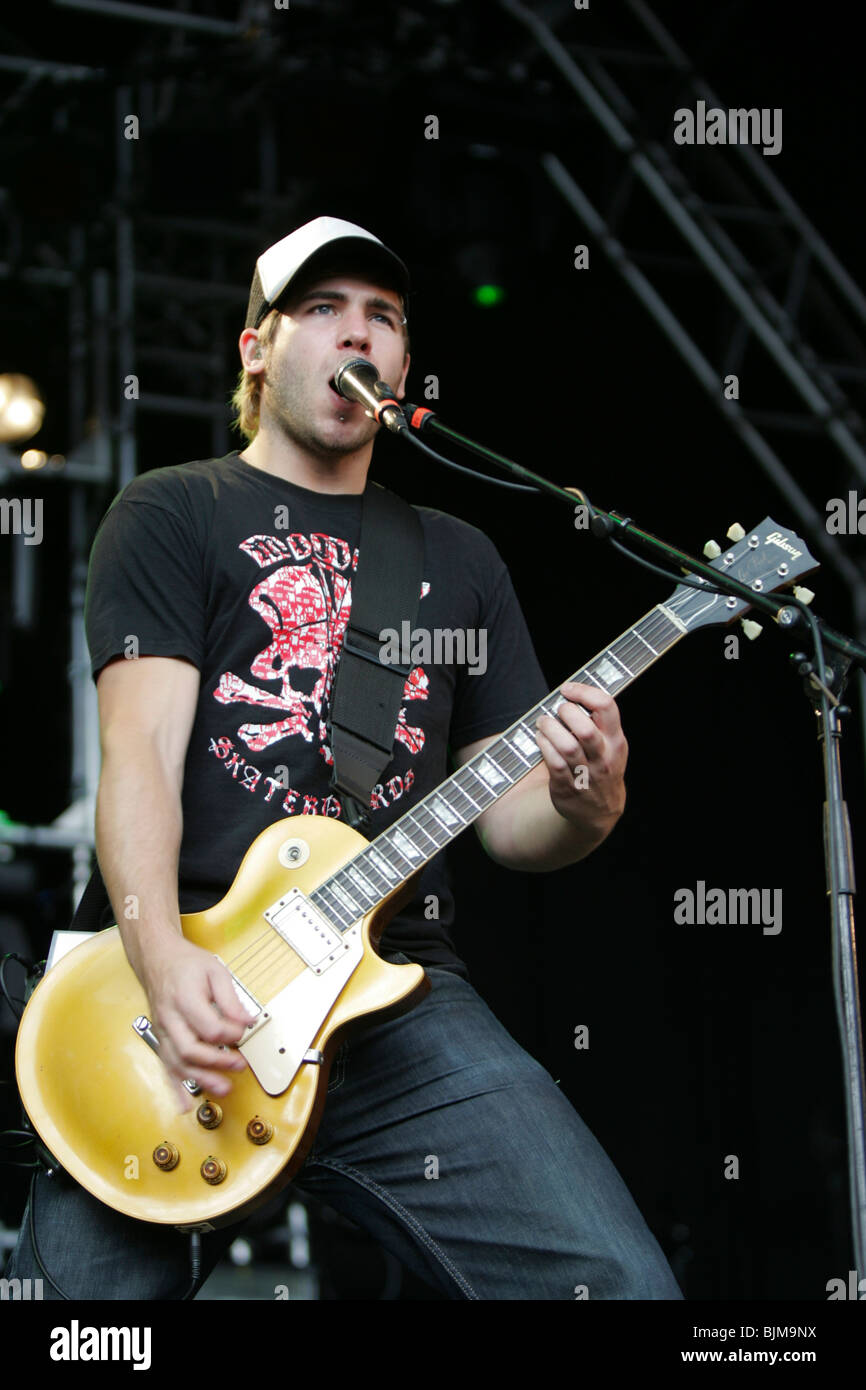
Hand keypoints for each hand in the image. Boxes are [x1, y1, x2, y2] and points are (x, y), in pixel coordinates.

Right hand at [137, 934, 254, 1111]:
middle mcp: (170, 1018)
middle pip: (190, 1049)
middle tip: (239, 1064)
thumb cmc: (185, 963)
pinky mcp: (162, 1038)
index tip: (243, 1032)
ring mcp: (163, 1031)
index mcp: (184, 998)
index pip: (209, 1026)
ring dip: (200, 1079)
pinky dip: (175, 1087)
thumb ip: (230, 998)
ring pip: (177, 1063)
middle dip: (217, 1062)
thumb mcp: (215, 970)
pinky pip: (166, 1066)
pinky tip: (185, 1103)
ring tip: (223, 1088)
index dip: (230, 1034)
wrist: (158, 958)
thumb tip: (246, 1020)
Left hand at [535, 681, 627, 832]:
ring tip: (544, 723)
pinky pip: (554, 762)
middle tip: (558, 710)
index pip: (606, 706)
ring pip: (566, 746)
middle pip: (585, 729)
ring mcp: (586, 773)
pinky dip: (544, 746)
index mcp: (616, 741)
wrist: (600, 810)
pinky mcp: (567, 786)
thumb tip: (571, 695)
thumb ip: (599, 722)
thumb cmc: (602, 768)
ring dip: (550, 728)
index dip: (584, 692)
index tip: (568, 689)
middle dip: (566, 712)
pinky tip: (541, 739)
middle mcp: (603, 757)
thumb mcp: (612, 745)